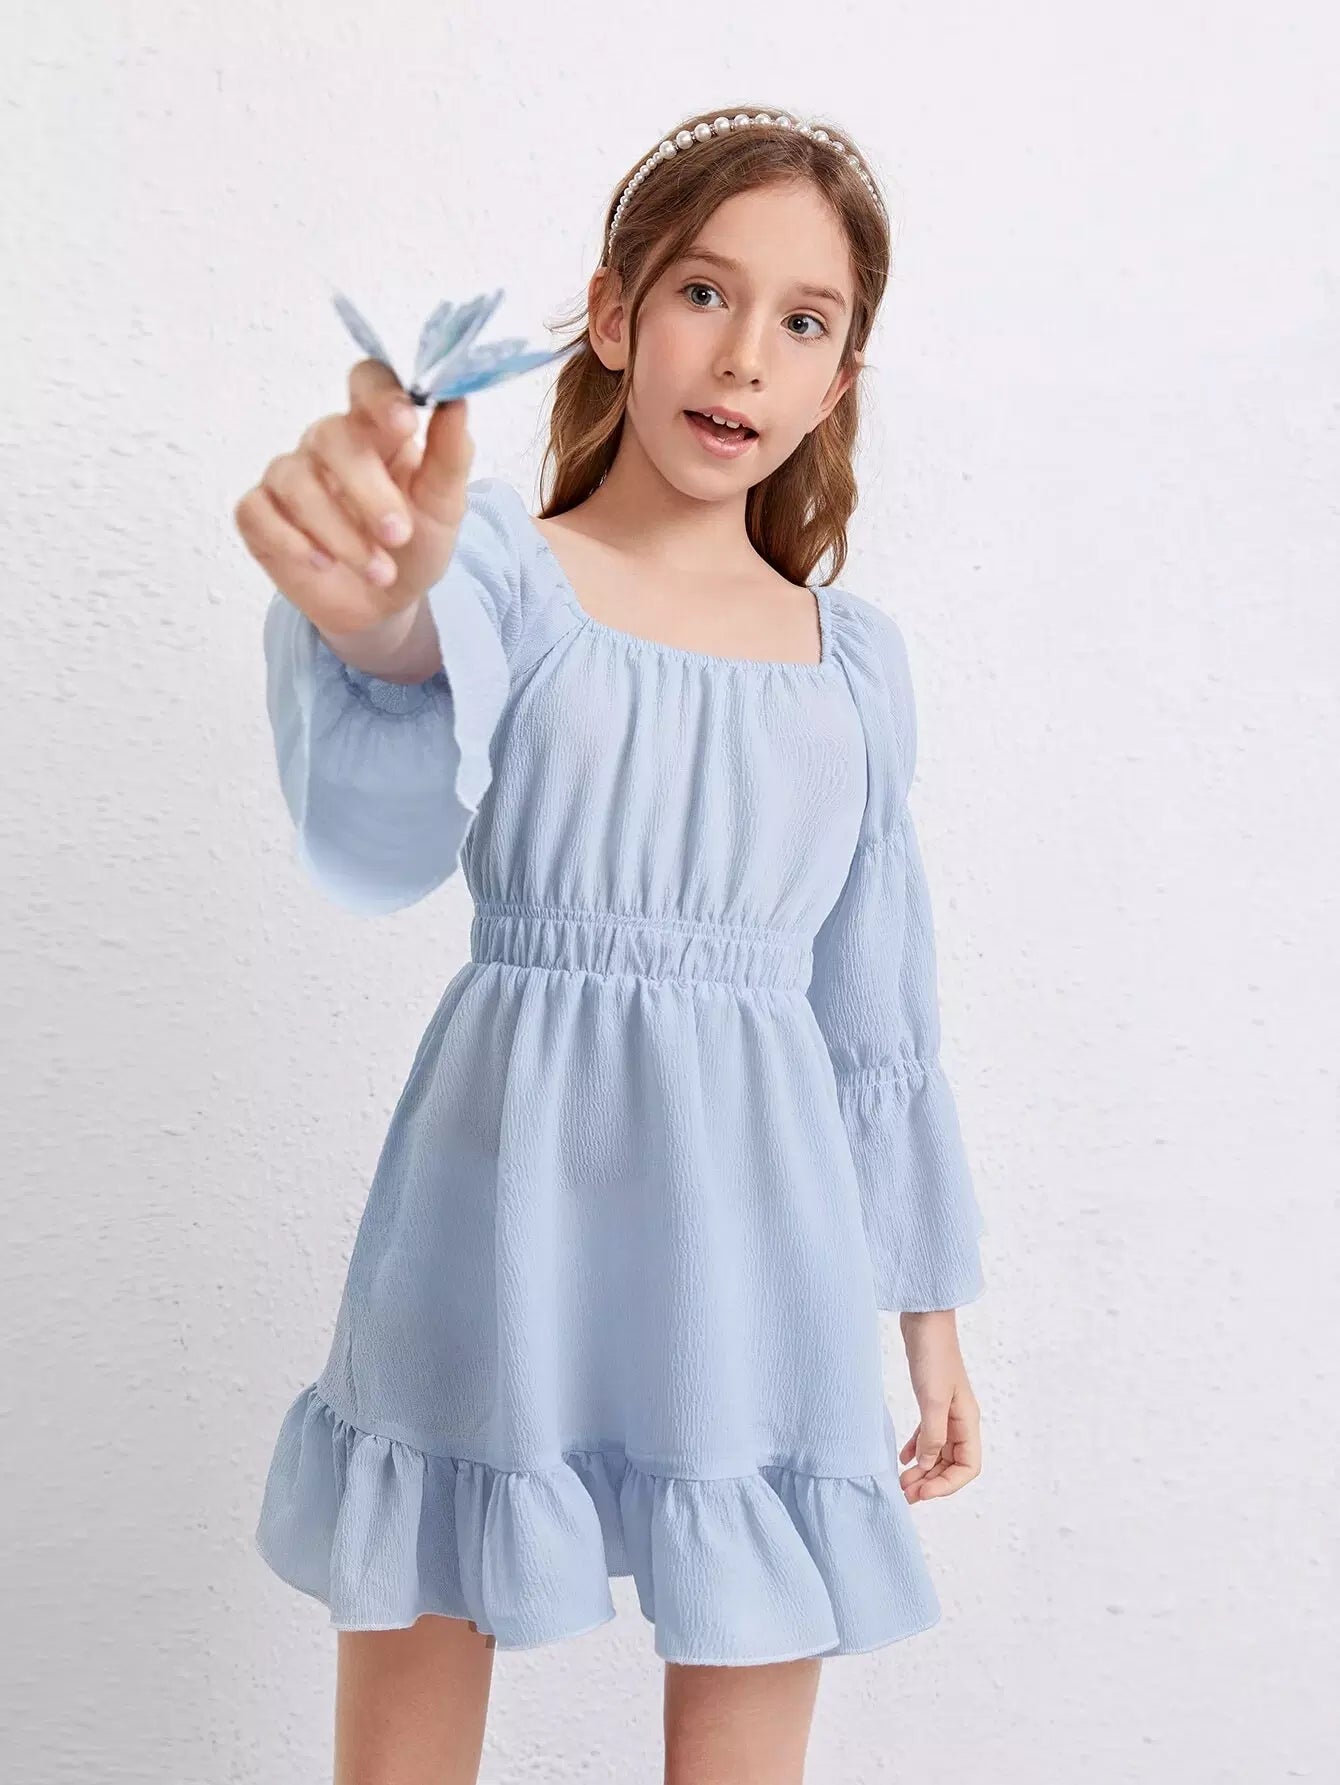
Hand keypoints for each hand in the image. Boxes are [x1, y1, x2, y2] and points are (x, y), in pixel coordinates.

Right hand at [233, 359, 474, 635]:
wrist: (383, 605)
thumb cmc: (412, 545)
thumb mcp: (444, 506)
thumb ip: (451, 456)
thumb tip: (457, 402)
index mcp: (375, 429)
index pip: (368, 382)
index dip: (381, 396)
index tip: (404, 423)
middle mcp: (327, 443)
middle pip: (331, 437)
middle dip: (368, 491)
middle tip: (398, 535)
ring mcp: (289, 475)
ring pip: (297, 482)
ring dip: (340, 532)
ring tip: (378, 571)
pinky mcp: (259, 513)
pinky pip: (259, 512)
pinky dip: (292, 541)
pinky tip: (322, 564)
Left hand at [896, 1309, 981, 1501]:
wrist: (923, 1319)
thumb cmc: (933, 1355)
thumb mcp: (932, 1400)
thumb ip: (932, 1436)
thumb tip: (927, 1467)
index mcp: (968, 1420)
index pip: (968, 1467)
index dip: (948, 1485)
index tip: (923, 1492)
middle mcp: (961, 1419)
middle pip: (952, 1463)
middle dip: (932, 1482)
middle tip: (906, 1493)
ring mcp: (946, 1410)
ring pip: (939, 1451)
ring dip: (923, 1469)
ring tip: (902, 1482)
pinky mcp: (931, 1401)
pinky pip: (928, 1434)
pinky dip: (917, 1449)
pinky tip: (904, 1458)